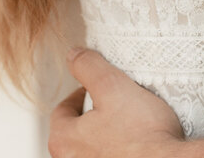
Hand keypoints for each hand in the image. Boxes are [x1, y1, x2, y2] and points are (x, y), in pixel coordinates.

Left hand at [48, 48, 184, 157]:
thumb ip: (88, 67)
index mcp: (64, 141)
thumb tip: (73, 55)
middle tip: (113, 102)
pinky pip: (109, 156)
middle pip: (75, 132)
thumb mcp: (112, 86)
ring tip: (128, 121)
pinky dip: (118, 149)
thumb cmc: (141, 133)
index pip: (62, 111)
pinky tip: (136, 141)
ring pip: (92, 147)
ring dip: (105, 133)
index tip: (96, 87)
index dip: (79, 93)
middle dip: (91, 115)